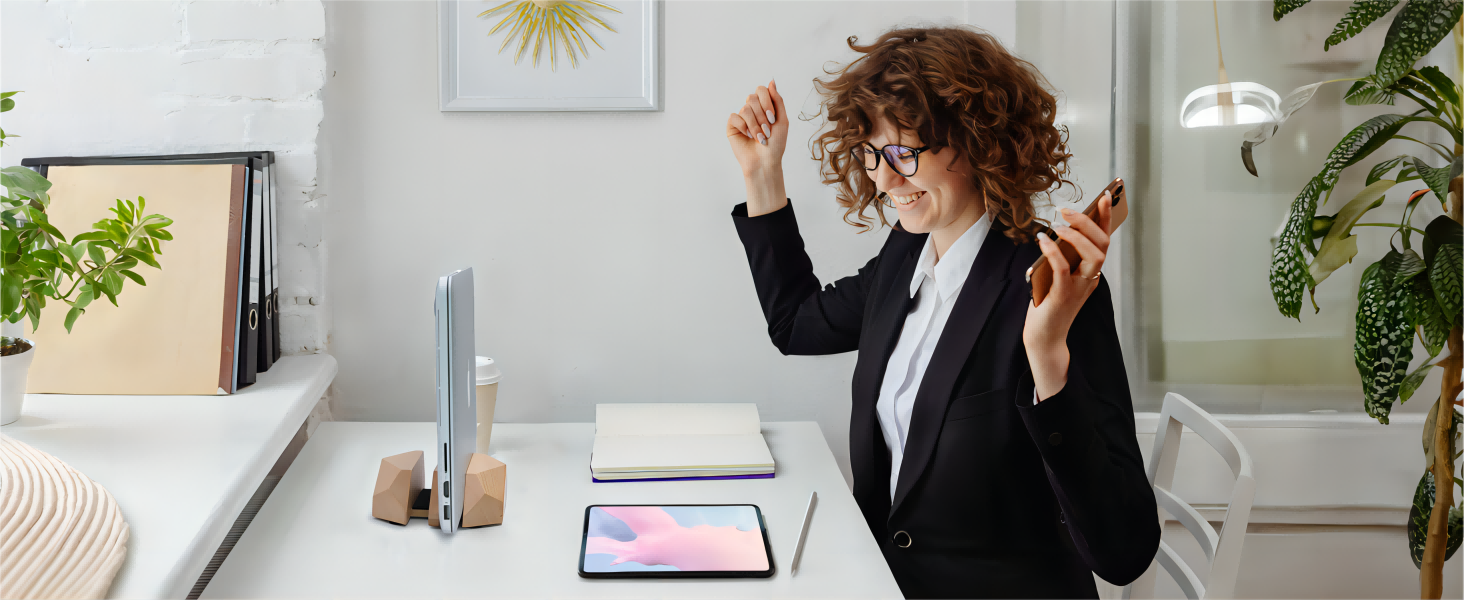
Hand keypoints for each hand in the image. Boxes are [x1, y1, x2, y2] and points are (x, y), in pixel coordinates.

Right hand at [726, 79, 788, 174]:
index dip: (766, 102)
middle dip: (761, 116)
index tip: (772, 118)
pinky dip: (744, 128)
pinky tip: (747, 137)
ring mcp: (742, 117)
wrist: (765, 162)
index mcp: (764, 106)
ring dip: (755, 125)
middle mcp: (752, 109)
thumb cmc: (776, 144)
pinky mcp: (732, 126)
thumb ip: (778, 100)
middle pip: (752, 97)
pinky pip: (735, 117)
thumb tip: (771, 81)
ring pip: (745, 109)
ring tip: (759, 137)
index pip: (761, 90)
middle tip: (767, 130)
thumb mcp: (782, 120)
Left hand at [1023, 192, 1113, 400]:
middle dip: (1089, 223)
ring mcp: (1079, 288)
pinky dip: (1054, 252)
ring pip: (1092, 256)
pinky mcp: (1063, 296)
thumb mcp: (1058, 276)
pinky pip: (1063, 269)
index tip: (1105, 196)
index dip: (1106, 218)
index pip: (1103, 241)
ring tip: (1059, 224)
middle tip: (1067, 210)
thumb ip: (1062, 258)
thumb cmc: (1049, 305)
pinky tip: (1043, 240)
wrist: (1044, 337)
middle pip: (1102, 245)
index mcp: (1090, 272)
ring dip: (1077, 236)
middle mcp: (1090, 279)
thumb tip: (1055, 232)